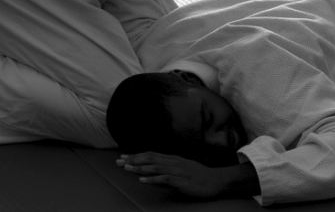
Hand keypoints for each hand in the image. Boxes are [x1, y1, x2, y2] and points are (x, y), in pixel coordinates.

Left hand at [118, 152, 237, 198]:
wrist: (216, 180)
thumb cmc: (199, 176)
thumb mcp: (182, 168)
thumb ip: (168, 168)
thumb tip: (153, 171)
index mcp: (173, 159)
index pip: (151, 154)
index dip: (137, 155)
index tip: (124, 157)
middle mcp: (173, 162)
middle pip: (150, 158)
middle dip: (134, 159)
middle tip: (119, 161)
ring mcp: (177, 170)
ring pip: (155, 166)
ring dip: (140, 167)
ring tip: (127, 168)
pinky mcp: (181, 180)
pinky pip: (164, 179)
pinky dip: (152, 179)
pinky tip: (143, 180)